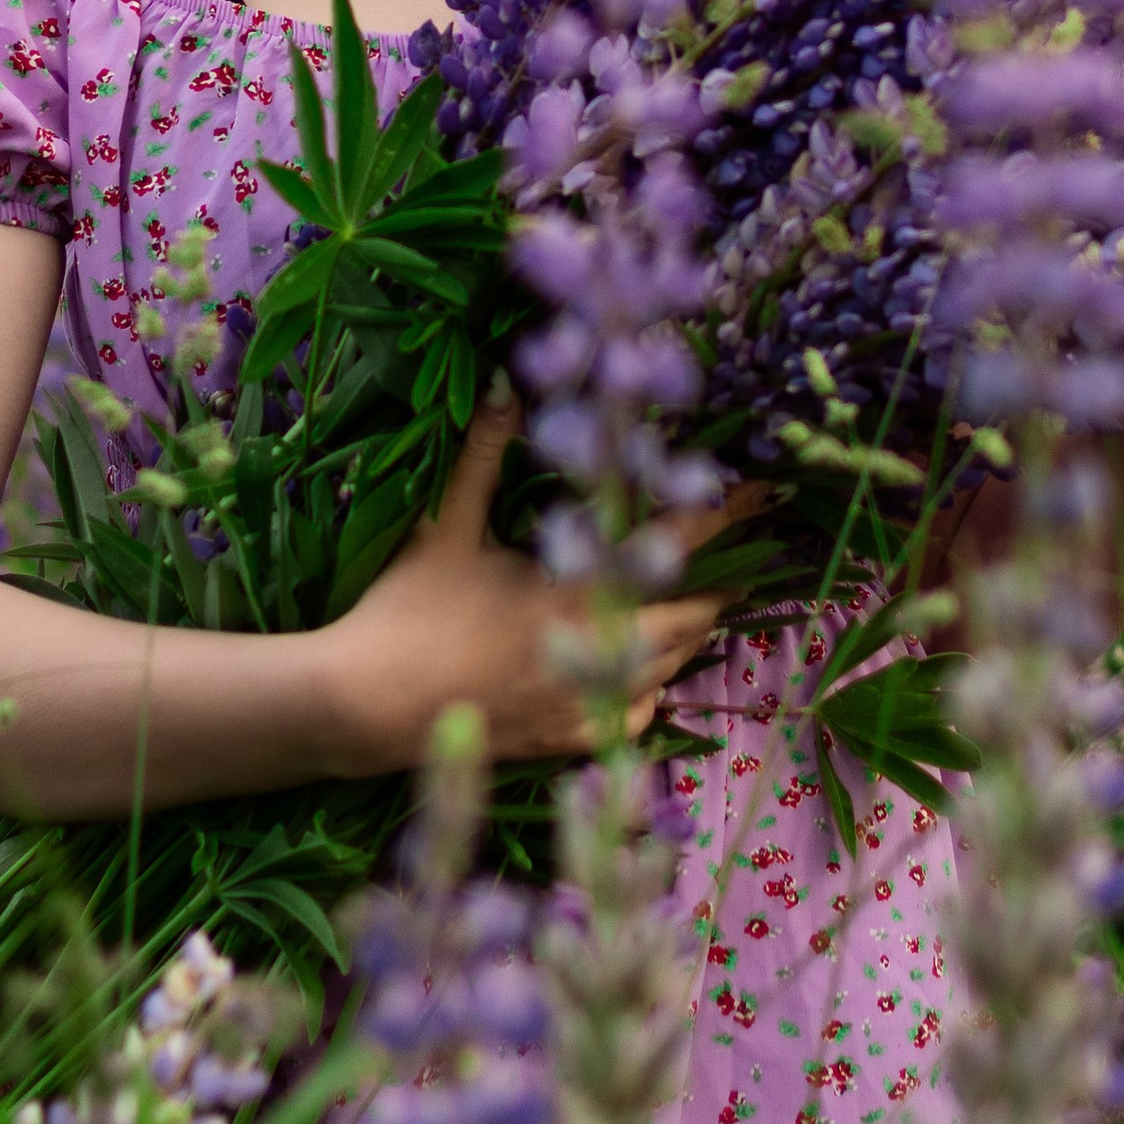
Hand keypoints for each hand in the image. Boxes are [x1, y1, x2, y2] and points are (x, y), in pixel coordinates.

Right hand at [318, 388, 729, 771]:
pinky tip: (642, 672)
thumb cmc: (405, 609)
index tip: (759, 491)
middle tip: (741, 560)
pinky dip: (648, 691)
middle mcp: (592, 649)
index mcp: (572, 589)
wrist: (364, 705)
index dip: (720, 514)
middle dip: (721, 585)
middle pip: (691, 618)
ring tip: (699, 605)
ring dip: (688, 634)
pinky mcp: (563, 739)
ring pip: (668, 668)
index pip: (668, 543)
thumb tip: (508, 385)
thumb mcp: (443, 525)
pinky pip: (633, 718)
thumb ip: (482, 455)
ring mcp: (581, 701)